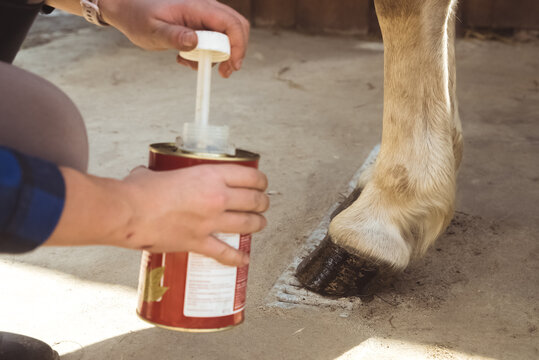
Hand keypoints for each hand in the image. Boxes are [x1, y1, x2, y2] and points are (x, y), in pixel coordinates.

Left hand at [100, 0, 249, 77]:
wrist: (128, 8)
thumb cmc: (137, 16)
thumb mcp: (153, 30)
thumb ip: (174, 36)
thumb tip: (195, 42)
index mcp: (197, 6)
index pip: (231, 23)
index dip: (238, 46)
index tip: (231, 66)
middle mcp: (205, 7)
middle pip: (237, 27)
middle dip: (235, 52)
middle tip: (224, 72)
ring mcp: (204, 14)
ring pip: (228, 34)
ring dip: (219, 55)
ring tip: (193, 65)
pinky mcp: (200, 22)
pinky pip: (215, 37)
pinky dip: (208, 52)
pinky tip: (187, 58)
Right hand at [123, 164, 268, 265]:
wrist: (127, 212)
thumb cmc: (139, 191)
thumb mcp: (158, 173)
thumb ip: (163, 175)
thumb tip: (151, 177)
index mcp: (209, 175)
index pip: (249, 176)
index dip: (261, 181)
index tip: (262, 184)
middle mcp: (216, 197)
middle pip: (253, 200)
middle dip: (263, 203)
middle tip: (263, 204)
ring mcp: (209, 221)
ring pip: (246, 224)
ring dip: (257, 225)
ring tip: (260, 224)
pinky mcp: (198, 242)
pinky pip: (224, 252)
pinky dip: (236, 257)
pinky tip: (243, 259)